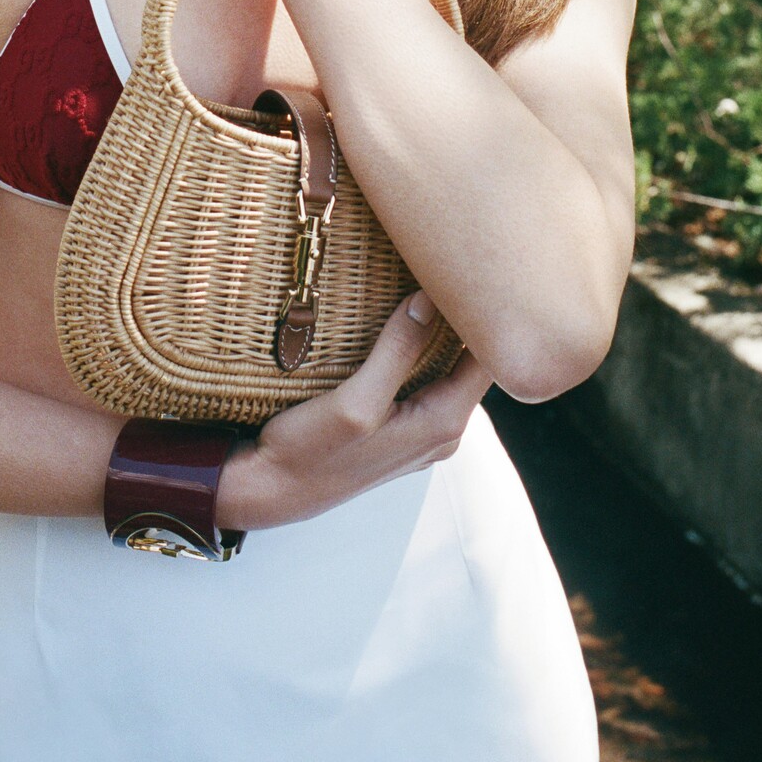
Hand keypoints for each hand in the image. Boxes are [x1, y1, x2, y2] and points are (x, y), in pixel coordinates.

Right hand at [215, 293, 491, 531]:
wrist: (270, 492)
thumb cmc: (309, 452)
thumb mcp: (355, 401)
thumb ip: (399, 353)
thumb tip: (431, 299)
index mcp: (443, 423)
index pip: (491, 361)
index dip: (489, 318)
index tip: (474, 275)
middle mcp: (442, 431)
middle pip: (474, 364)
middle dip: (467, 320)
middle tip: (453, 269)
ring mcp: (420, 432)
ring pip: (449, 370)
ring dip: (442, 333)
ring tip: (430, 284)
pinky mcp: (397, 429)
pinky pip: (425, 380)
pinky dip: (421, 349)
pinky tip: (402, 322)